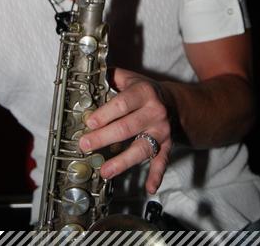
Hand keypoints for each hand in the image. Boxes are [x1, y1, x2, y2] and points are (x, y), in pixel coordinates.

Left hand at [79, 67, 172, 193]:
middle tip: (85, 145)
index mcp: (144, 93)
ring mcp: (162, 131)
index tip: (89, 122)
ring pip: (141, 148)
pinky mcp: (167, 145)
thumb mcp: (130, 78)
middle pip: (127, 127)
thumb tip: (89, 72)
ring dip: (122, 161)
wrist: (173, 102)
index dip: (105, 114)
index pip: (122, 104)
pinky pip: (162, 161)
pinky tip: (150, 187)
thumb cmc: (144, 91)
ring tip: (105, 171)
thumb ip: (111, 76)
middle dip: (104, 138)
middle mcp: (155, 112)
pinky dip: (157, 175)